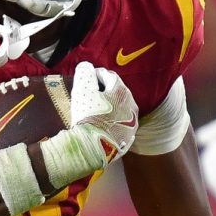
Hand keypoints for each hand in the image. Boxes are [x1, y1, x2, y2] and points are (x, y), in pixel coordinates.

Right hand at [41, 62, 139, 184]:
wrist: (93, 149)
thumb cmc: (88, 117)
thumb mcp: (82, 90)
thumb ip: (85, 73)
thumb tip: (87, 67)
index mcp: (121, 91)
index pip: (109, 76)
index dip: (97, 75)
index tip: (88, 77)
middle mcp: (132, 105)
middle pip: (118, 92)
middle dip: (106, 91)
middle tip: (92, 93)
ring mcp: (133, 123)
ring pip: (122, 109)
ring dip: (111, 107)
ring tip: (98, 110)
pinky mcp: (129, 137)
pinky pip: (121, 125)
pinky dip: (114, 122)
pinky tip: (105, 125)